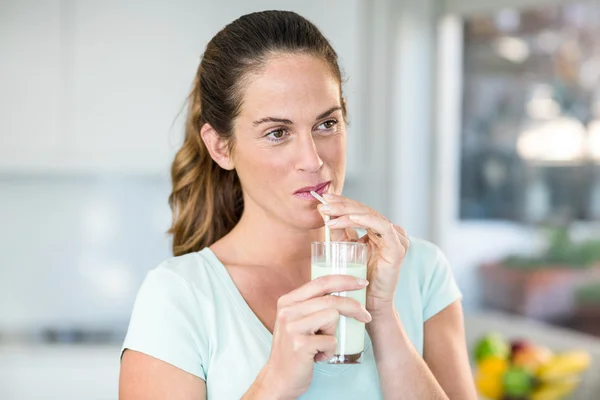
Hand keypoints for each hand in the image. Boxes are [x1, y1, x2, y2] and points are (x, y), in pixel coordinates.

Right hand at [258, 275, 370, 398]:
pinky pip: (331, 341)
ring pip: (332, 317)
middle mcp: (288, 311)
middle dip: (354, 308)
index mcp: (288, 301)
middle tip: (365, 316)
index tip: (362, 283)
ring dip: (334, 334)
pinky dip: (330, 351)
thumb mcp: (297, 321)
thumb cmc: (294, 349)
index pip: (321, 282)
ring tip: (321, 344)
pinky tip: (317, 356)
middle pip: (331, 300)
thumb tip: (344, 292)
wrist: (279, 378)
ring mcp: (292, 327)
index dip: (344, 280)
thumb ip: (312, 305)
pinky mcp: (300, 345)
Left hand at [317, 193, 409, 314]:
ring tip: (329, 213)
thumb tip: (325, 214)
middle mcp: (390, 232)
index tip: (323, 199)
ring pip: (371, 215)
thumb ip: (339, 233)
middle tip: (323, 202)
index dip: (342, 203)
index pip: (360, 210)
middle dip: (341, 205)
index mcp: (379, 231)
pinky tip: (348, 218)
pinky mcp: (398, 249)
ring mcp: (396, 239)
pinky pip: (383, 227)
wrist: (368, 305)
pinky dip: (365, 220)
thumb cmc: (357, 280)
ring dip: (348, 212)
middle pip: (364, 211)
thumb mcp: (345, 251)